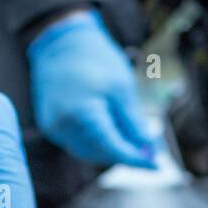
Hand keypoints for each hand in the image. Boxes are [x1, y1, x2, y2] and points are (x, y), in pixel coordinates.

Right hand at [27, 9, 156, 169]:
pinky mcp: (51, 125)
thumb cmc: (95, 59)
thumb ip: (133, 124)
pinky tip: (109, 133)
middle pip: (100, 155)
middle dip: (124, 154)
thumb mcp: (121, 89)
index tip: (156, 165)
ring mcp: (54, 128)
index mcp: (83, 116)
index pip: (114, 149)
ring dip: (109, 151)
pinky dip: (94, 143)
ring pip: (87, 152)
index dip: (136, 160)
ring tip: (130, 140)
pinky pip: (76, 143)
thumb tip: (148, 148)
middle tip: (147, 151)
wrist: (62, 41)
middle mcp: (64, 127)